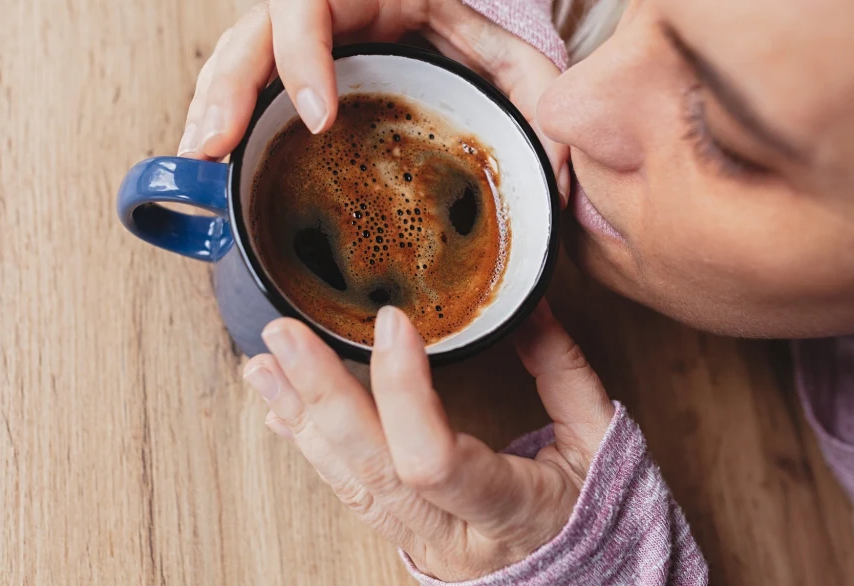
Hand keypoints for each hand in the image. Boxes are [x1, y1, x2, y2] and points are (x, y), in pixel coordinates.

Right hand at [179, 0, 569, 205]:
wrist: (462, 26)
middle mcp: (324, 13)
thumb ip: (543, 104)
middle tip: (213, 149)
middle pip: (252, 32)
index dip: (301, 54)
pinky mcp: (289, 79)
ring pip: (233, 60)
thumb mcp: (522, 62)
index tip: (316, 119)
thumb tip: (563, 181)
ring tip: (197, 166)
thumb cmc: (483, 40)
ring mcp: (299, 46)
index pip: (313, 2)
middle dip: (227, 89)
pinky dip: (219, 126)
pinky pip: (240, 91)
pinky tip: (210, 169)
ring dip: (208, 110)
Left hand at [243, 302, 614, 581]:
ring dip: (299, 416)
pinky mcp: (404, 533)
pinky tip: (279, 412)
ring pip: (347, 482)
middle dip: (321, 396)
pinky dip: (310, 446)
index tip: (391, 322)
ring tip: (263, 366)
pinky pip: (347, 492)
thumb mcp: (599, 443)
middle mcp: (451, 535)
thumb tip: (527, 305)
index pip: (434, 459)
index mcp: (509, 511)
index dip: (403, 391)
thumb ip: (561, 372)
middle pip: (371, 469)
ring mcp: (421, 540)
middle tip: (285, 336)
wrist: (590, 584)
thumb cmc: (599, 516)